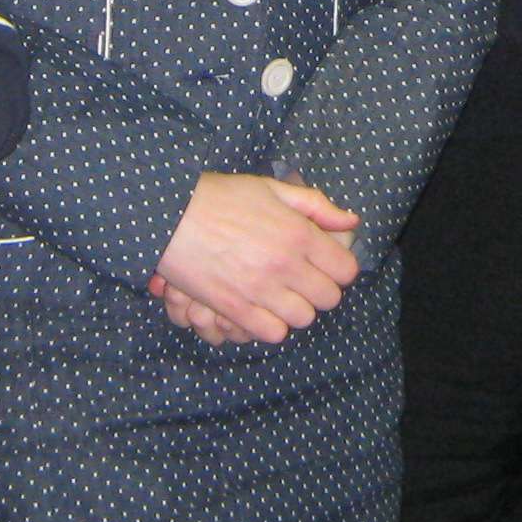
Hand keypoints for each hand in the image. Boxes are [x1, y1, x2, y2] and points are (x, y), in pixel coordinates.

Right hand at [152, 175, 358, 343]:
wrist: (170, 215)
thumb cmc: (221, 197)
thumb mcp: (272, 189)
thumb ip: (316, 206)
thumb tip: (351, 221)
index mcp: (298, 233)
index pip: (346, 270)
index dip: (339, 267)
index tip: (324, 263)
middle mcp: (285, 265)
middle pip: (328, 298)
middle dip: (320, 289)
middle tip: (302, 279)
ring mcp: (260, 290)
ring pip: (303, 319)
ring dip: (296, 308)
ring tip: (280, 294)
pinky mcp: (235, 309)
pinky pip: (272, 333)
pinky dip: (271, 325)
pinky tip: (261, 307)